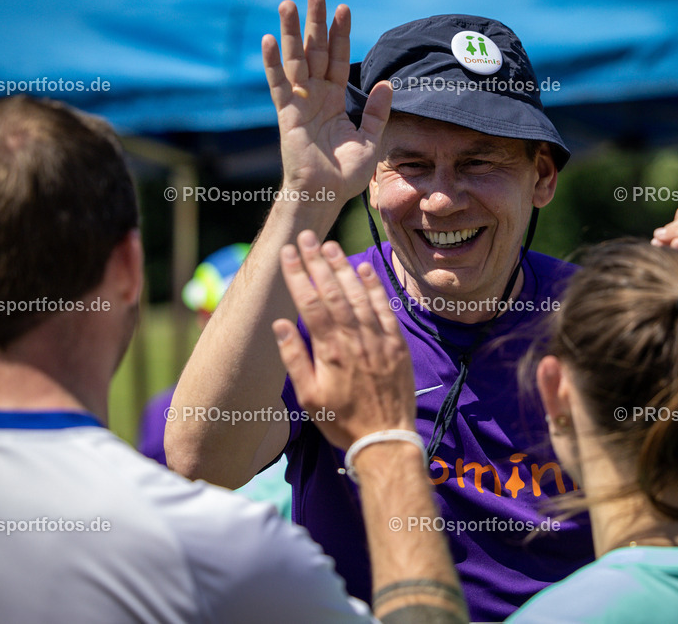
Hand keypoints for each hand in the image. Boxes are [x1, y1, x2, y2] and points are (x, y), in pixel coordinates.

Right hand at [262, 0, 392, 206]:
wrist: (325, 196)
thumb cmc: (346, 175)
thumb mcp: (370, 140)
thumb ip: (376, 112)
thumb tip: (386, 84)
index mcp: (335, 101)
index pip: (338, 60)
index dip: (341, 36)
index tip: (344, 10)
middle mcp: (316, 97)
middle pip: (315, 52)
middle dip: (316, 23)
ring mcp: (300, 103)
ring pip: (295, 61)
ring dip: (291, 32)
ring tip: (288, 5)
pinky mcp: (287, 115)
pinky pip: (278, 85)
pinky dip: (272, 64)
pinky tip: (268, 41)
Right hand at [272, 230, 415, 450]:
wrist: (386, 439)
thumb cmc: (342, 421)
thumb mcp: (308, 398)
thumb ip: (294, 359)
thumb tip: (281, 325)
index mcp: (330, 352)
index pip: (310, 304)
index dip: (298, 276)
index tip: (288, 254)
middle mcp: (355, 340)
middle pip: (333, 292)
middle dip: (318, 262)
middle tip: (307, 238)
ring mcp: (378, 340)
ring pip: (359, 295)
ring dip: (343, 268)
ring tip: (330, 246)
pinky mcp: (396, 344)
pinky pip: (384, 308)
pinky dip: (374, 287)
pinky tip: (363, 269)